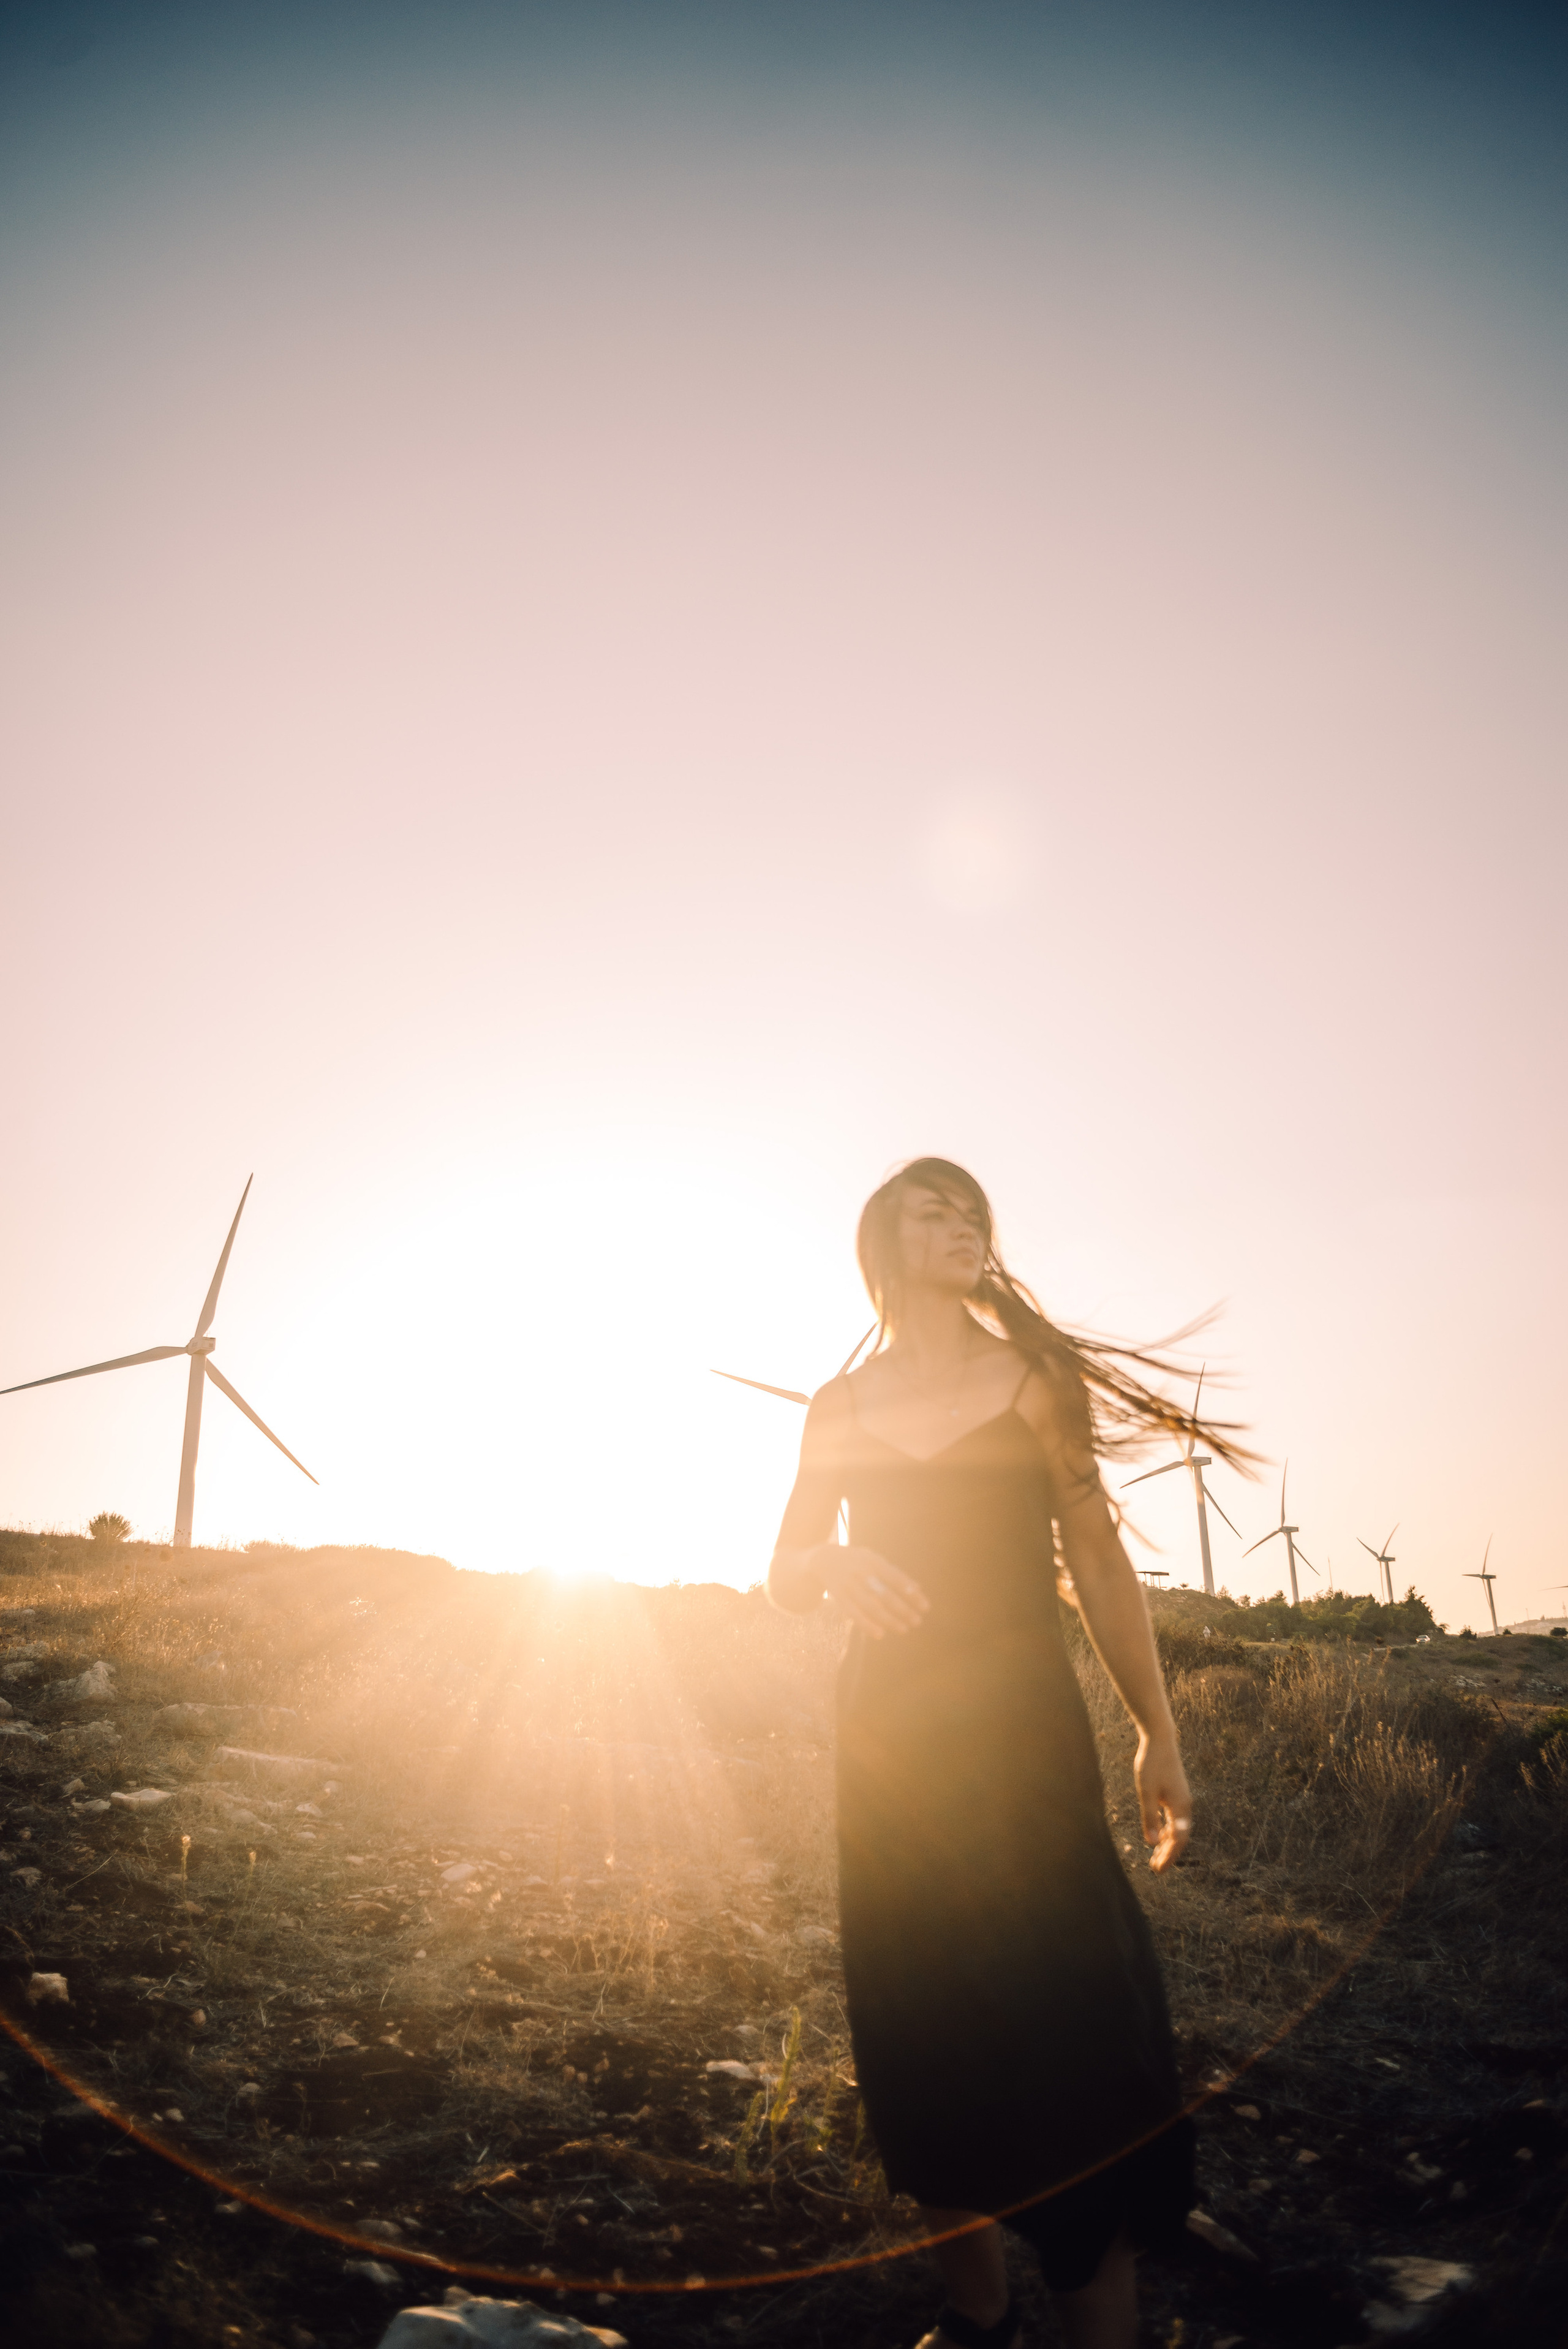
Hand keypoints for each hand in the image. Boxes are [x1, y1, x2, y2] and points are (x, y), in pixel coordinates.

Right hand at [821, 1544, 929, 1638]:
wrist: (824, 1558)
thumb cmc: (858, 1561)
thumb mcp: (875, 1560)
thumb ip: (895, 1573)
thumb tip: (918, 1588)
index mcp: (873, 1560)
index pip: (895, 1578)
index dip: (910, 1593)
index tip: (925, 1607)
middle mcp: (860, 1571)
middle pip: (884, 1593)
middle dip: (902, 1609)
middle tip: (917, 1622)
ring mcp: (848, 1584)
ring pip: (870, 1605)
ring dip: (888, 1619)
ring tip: (904, 1629)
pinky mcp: (838, 1596)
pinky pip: (853, 1613)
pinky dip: (866, 1624)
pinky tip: (880, 1634)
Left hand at [1135, 1731, 1191, 1873]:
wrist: (1160, 1739)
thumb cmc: (1151, 1763)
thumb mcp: (1146, 1791)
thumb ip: (1149, 1816)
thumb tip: (1151, 1843)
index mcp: (1180, 1807)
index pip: (1178, 1840)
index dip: (1169, 1856)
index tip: (1159, 1870)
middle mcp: (1184, 1805)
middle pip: (1179, 1836)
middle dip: (1168, 1854)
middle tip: (1155, 1869)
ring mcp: (1181, 1798)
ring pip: (1177, 1828)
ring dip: (1167, 1843)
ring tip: (1155, 1856)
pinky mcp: (1175, 1792)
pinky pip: (1174, 1818)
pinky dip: (1167, 1830)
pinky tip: (1157, 1835)